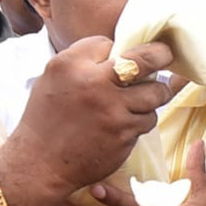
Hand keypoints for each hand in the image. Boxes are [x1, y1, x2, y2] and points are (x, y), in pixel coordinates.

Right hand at [12, 38, 172, 199]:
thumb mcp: (53, 78)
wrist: (40, 163)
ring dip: (154, 94)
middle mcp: (94, 84)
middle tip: (165, 55)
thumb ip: (82, 61)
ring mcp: (112, 111)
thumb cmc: (46, 119)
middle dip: (161, 55)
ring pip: (154, 94)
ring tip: (145, 96)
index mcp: (70, 65)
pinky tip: (126, 123)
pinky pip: (147, 120)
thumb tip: (118, 51)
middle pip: (144, 60)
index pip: (107, 42)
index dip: (117, 49)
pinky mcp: (124, 135)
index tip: (124, 55)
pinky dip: (142, 120)